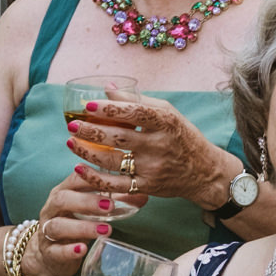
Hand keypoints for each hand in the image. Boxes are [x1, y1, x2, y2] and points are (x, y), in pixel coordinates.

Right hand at [19, 171, 141, 275]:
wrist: (49, 256)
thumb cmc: (74, 224)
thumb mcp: (91, 212)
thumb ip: (115, 202)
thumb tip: (142, 196)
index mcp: (63, 192)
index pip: (74, 179)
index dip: (92, 178)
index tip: (113, 180)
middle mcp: (52, 209)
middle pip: (62, 199)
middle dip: (86, 202)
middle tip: (109, 206)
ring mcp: (46, 231)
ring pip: (58, 226)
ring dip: (83, 227)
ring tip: (106, 230)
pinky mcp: (49, 253)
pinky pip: (56, 251)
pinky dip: (70, 250)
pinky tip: (83, 249)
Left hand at [69, 95, 234, 206]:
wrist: (204, 172)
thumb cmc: (183, 137)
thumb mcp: (169, 114)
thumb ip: (138, 101)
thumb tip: (107, 88)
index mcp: (166, 122)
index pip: (135, 112)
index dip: (109, 108)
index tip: (88, 105)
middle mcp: (160, 145)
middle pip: (119, 137)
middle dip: (91, 130)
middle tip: (72, 125)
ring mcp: (153, 168)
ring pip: (112, 160)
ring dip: (87, 151)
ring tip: (71, 142)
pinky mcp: (147, 186)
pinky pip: (115, 184)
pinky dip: (94, 177)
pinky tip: (79, 167)